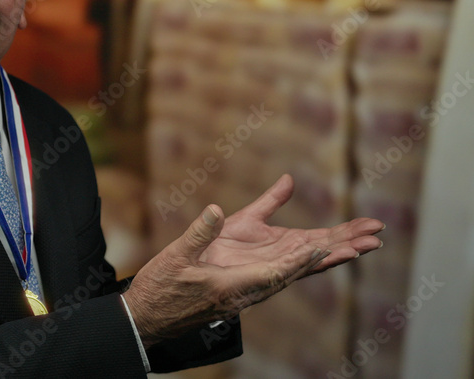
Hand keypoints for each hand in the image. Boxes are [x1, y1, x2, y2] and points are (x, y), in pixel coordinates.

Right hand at [123, 175, 383, 346]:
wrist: (152, 313)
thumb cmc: (162, 288)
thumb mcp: (176, 257)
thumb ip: (199, 233)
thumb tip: (214, 210)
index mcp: (234, 286)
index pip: (275, 273)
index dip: (300, 260)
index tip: (325, 248)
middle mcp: (250, 288)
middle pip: (300, 270)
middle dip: (335, 252)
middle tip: (371, 238)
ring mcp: (251, 285)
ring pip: (299, 268)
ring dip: (331, 253)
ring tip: (367, 239)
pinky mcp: (249, 280)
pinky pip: (286, 267)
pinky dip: (309, 255)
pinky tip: (328, 245)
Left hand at [200, 174, 383, 272]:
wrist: (187, 266)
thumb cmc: (216, 246)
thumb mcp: (247, 217)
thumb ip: (271, 201)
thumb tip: (289, 179)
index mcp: (285, 245)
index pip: (323, 238)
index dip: (348, 232)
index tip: (372, 225)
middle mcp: (284, 259)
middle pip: (325, 251)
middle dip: (351, 243)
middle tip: (378, 235)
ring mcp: (273, 269)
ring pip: (310, 263)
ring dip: (335, 254)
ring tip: (362, 246)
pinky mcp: (257, 277)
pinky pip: (284, 269)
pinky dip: (304, 261)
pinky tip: (323, 253)